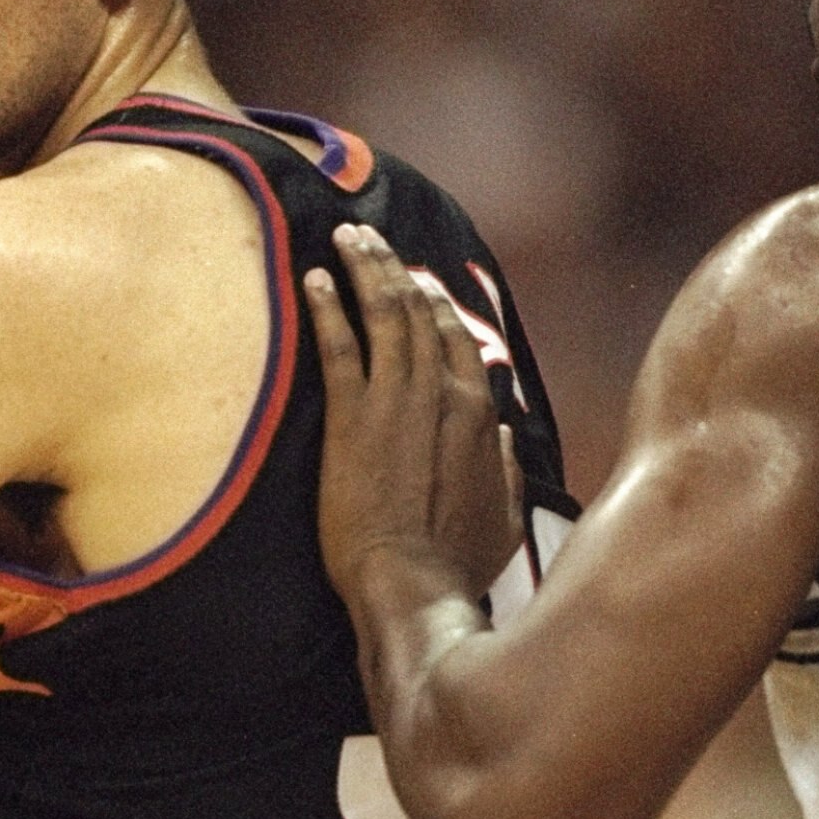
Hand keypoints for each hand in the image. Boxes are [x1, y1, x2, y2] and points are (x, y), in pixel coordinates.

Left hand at [304, 225, 522, 606]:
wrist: (412, 583)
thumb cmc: (456, 563)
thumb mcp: (503, 516)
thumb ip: (505, 469)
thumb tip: (502, 437)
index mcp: (476, 414)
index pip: (457, 337)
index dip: (434, 302)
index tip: (414, 280)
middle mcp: (441, 394)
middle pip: (418, 311)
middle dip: (391, 267)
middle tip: (367, 236)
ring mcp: (395, 402)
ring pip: (383, 313)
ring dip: (364, 268)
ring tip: (345, 236)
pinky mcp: (351, 418)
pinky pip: (339, 346)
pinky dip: (328, 308)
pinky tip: (314, 278)